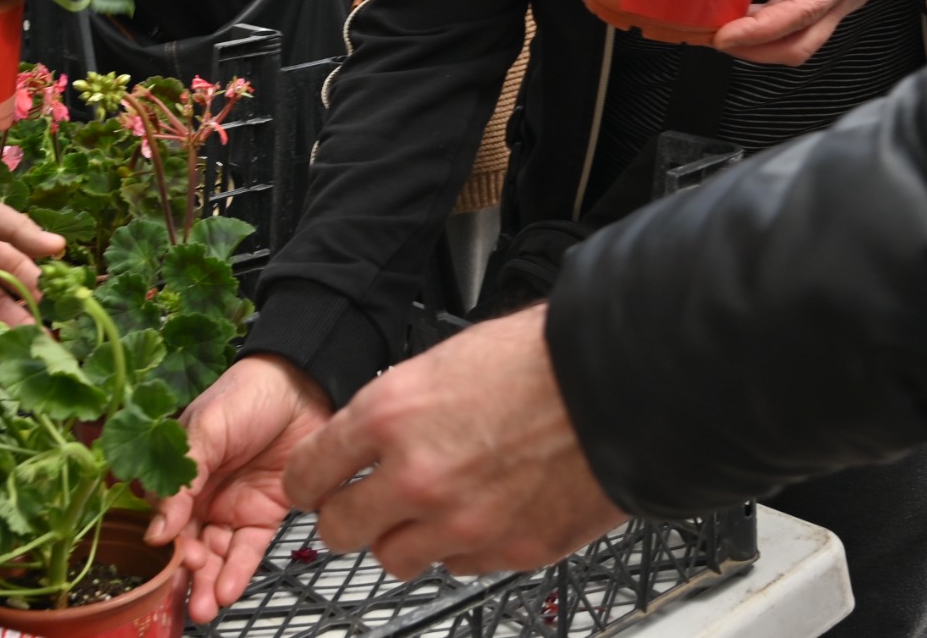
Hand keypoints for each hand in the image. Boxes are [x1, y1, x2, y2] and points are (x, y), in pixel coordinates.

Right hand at [152, 355, 334, 621]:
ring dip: (208, 583)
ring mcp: (233, 508)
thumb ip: (184, 477)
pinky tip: (228, 591)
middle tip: (187, 594)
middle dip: (185, 574)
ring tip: (204, 608)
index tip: (168, 554)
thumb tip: (159, 529)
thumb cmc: (247, 394)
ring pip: (215, 555)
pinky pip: (248, 551)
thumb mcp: (206, 427)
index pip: (164, 516)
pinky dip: (237, 572)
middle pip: (188, 544)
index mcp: (179, 473)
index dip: (165, 540)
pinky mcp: (265, 515)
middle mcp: (203, 496)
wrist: (302, 382)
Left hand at [284, 307, 624, 580]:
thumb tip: (367, 439)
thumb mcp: (444, 362)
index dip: (309, 481)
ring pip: (393, 559)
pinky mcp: (506, 551)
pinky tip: (479, 511)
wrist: (617, 385)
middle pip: (340, 530)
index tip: (314, 484)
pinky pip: (455, 565)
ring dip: (402, 538)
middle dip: (347, 516)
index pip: (310, 473)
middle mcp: (417, 476)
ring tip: (428, 511)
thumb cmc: (542, 360)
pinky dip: (458, 546)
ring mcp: (461, 522)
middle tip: (364, 503)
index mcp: (391, 415)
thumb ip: (396, 410)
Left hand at [712, 0, 923, 64]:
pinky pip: (797, 24)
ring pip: (798, 42)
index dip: (764, 27)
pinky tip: (741, 12)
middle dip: (753, 51)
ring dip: (758, 44)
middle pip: (798, 45)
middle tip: (711, 36)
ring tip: (715, 28)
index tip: (729, 33)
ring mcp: (837, 3)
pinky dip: (767, 26)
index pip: (805, 8)